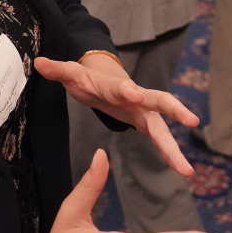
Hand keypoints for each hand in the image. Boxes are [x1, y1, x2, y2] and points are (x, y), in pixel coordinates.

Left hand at [33, 53, 197, 176]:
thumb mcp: (71, 73)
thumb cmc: (89, 77)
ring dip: (174, 148)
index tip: (136, 95)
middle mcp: (136, 97)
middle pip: (159, 101)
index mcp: (116, 85)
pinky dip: (171, 154)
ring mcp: (144, 111)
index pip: (123, 86)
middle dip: (175, 110)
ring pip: (163, 128)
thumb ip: (58, 69)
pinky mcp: (145, 122)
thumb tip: (38, 62)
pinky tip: (182, 170)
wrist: (104, 77)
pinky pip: (160, 139)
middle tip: (192, 119)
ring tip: (187, 170)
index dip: (129, 90)